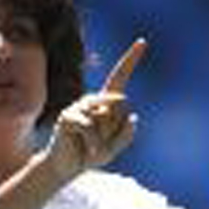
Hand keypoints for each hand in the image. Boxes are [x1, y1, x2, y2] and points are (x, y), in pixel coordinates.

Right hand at [45, 38, 145, 180]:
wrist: (65, 167)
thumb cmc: (89, 155)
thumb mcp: (113, 149)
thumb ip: (126, 135)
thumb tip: (134, 117)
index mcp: (105, 102)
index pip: (119, 77)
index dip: (131, 59)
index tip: (142, 41)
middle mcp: (92, 99)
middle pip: (121, 105)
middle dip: (116, 130)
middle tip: (100, 143)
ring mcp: (79, 106)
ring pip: (106, 118)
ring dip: (103, 140)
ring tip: (93, 149)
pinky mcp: (68, 115)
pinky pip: (90, 127)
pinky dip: (94, 143)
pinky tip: (89, 151)